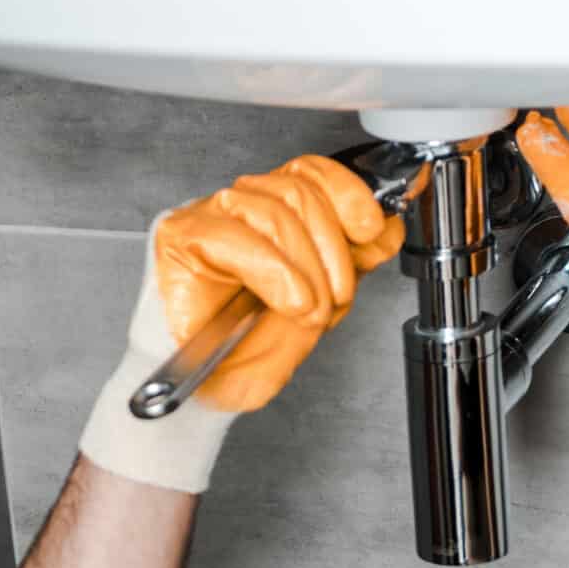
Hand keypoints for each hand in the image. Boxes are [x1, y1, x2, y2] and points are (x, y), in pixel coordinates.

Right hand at [151, 154, 405, 411]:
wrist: (204, 395)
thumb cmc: (245, 353)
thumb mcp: (321, 307)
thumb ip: (353, 265)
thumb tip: (387, 228)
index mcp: (273, 215)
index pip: (311, 172)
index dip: (348, 193)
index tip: (373, 227)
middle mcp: (241, 209)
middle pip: (299, 190)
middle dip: (332, 250)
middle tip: (336, 297)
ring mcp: (209, 217)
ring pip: (274, 210)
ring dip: (305, 268)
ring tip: (307, 310)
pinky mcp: (181, 235)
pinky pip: (235, 236)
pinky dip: (273, 271)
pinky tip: (289, 300)